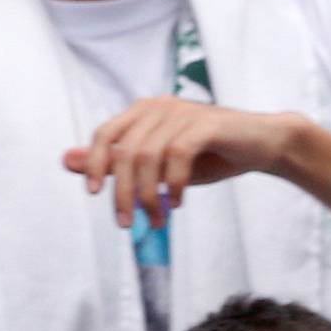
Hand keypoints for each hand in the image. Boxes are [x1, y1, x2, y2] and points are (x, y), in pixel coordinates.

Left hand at [65, 98, 292, 229]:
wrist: (261, 144)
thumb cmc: (208, 154)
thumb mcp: (159, 163)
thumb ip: (117, 162)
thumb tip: (68, 161)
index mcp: (143, 112)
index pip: (105, 134)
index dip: (95, 163)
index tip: (96, 195)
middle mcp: (159, 107)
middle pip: (124, 150)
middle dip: (122, 192)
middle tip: (127, 223)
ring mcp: (182, 113)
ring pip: (148, 156)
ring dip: (149, 196)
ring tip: (157, 220)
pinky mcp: (206, 124)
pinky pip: (178, 155)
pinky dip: (174, 183)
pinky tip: (177, 202)